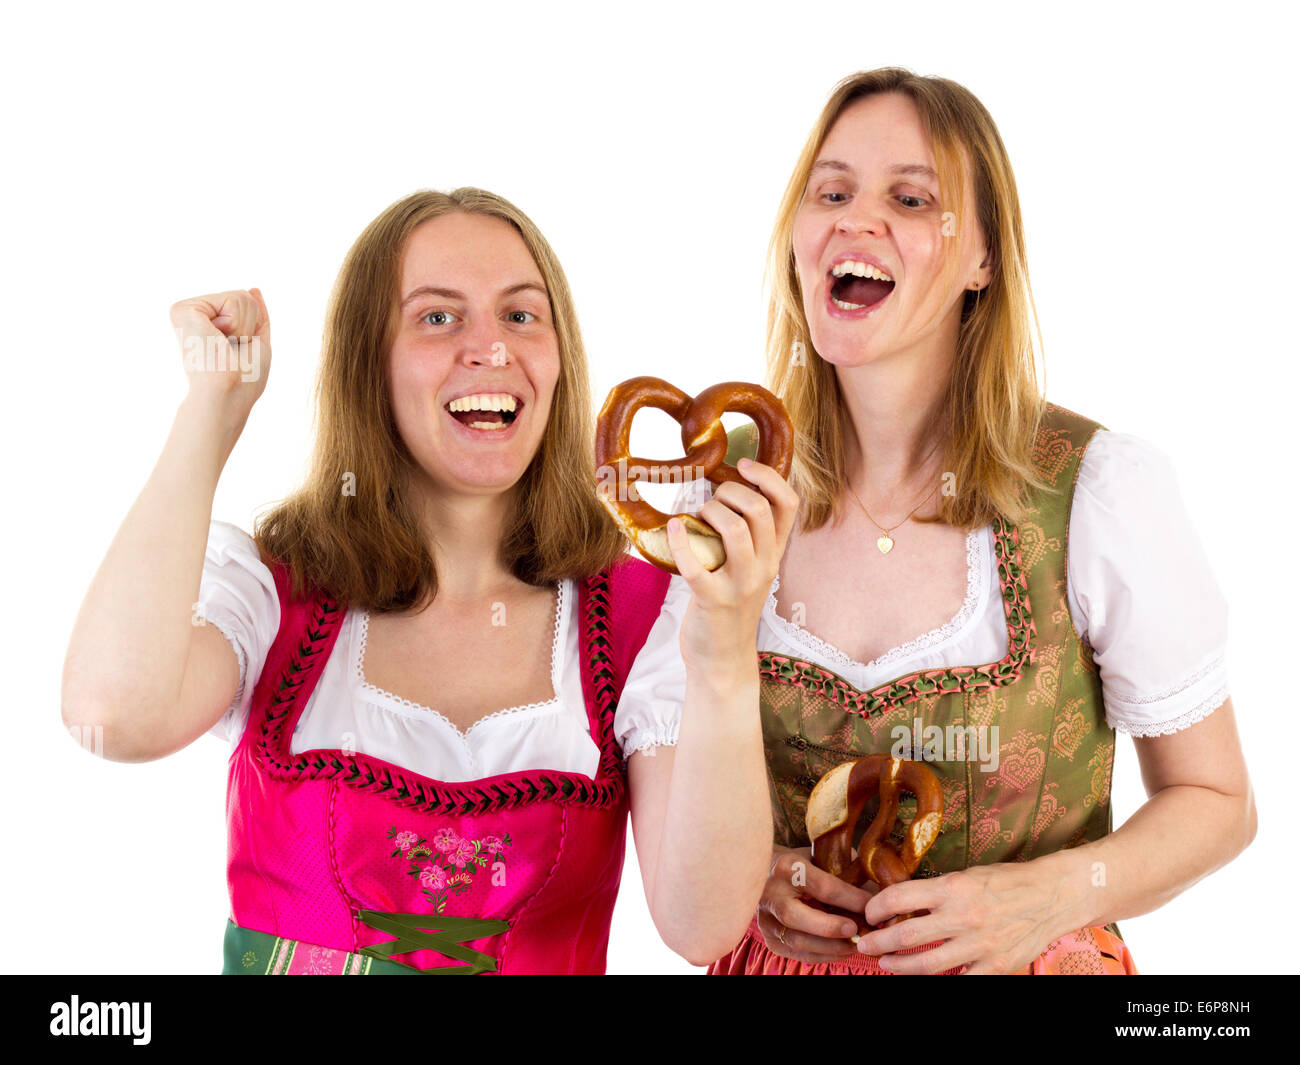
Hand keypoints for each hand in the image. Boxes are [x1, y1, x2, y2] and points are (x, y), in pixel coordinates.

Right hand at [170, 288, 271, 420]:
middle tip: (231, 349)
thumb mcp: (257, 342)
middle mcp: (195, 316)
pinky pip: (232, 299)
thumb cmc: (244, 379)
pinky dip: (237, 323)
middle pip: (244, 297)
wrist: (227, 392)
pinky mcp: (183, 309)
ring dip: (244, 327)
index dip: (254, 329)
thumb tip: (253, 290)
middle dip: (250, 325)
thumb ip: (255, 316)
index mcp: (209, 324)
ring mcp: (187, 312)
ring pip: (241, 296)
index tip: (237, 350)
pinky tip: (217, 339)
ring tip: (224, 346)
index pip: (245, 305)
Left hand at [666, 457, 798, 671]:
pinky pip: (695, 564)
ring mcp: (740, 584)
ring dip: (711, 512)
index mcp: (774, 554)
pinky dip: (680, 540)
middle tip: (711, 502)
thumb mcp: (750, 569)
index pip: (789, 504)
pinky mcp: (712, 599)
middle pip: (760, 510)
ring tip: (696, 519)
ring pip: (736, 530)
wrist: (722, 660)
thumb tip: (727, 491)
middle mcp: (764, 567)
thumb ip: (749, 537)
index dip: (768, 476)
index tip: (743, 465)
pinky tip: (672, 528)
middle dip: (731, 492)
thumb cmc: (729, 607)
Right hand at [752, 846, 878, 962]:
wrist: (766, 872)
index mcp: (787, 867)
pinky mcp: (769, 938)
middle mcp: (770, 893)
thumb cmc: (803, 864)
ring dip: (831, 947)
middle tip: (857, 931)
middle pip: (797, 916)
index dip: (850, 899)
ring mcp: (765, 918)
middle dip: (831, 928)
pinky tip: (841, 951)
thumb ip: (845, 872)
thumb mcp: (822, 857)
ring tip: (856, 944)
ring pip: (797, 941)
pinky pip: (796, 954)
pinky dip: (822, 956)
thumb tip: (880, 893)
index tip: (873, 907)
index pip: (821, 887)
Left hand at [854, 858, 1079, 973]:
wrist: (1052, 895)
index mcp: (952, 888)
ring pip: (927, 965)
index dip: (877, 908)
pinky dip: (941, 981)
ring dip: (900, 967)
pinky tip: (927, 978)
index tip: (869, 914)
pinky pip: (961, 981)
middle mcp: (963, 917)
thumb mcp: (967, 876)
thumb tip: (902, 905)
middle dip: (878, 943)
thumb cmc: (1006, 882)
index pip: (899, 898)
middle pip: (906, 936)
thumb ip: (937, 892)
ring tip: (887, 964)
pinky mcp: (996, 966)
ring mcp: (980, 945)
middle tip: (865, 946)